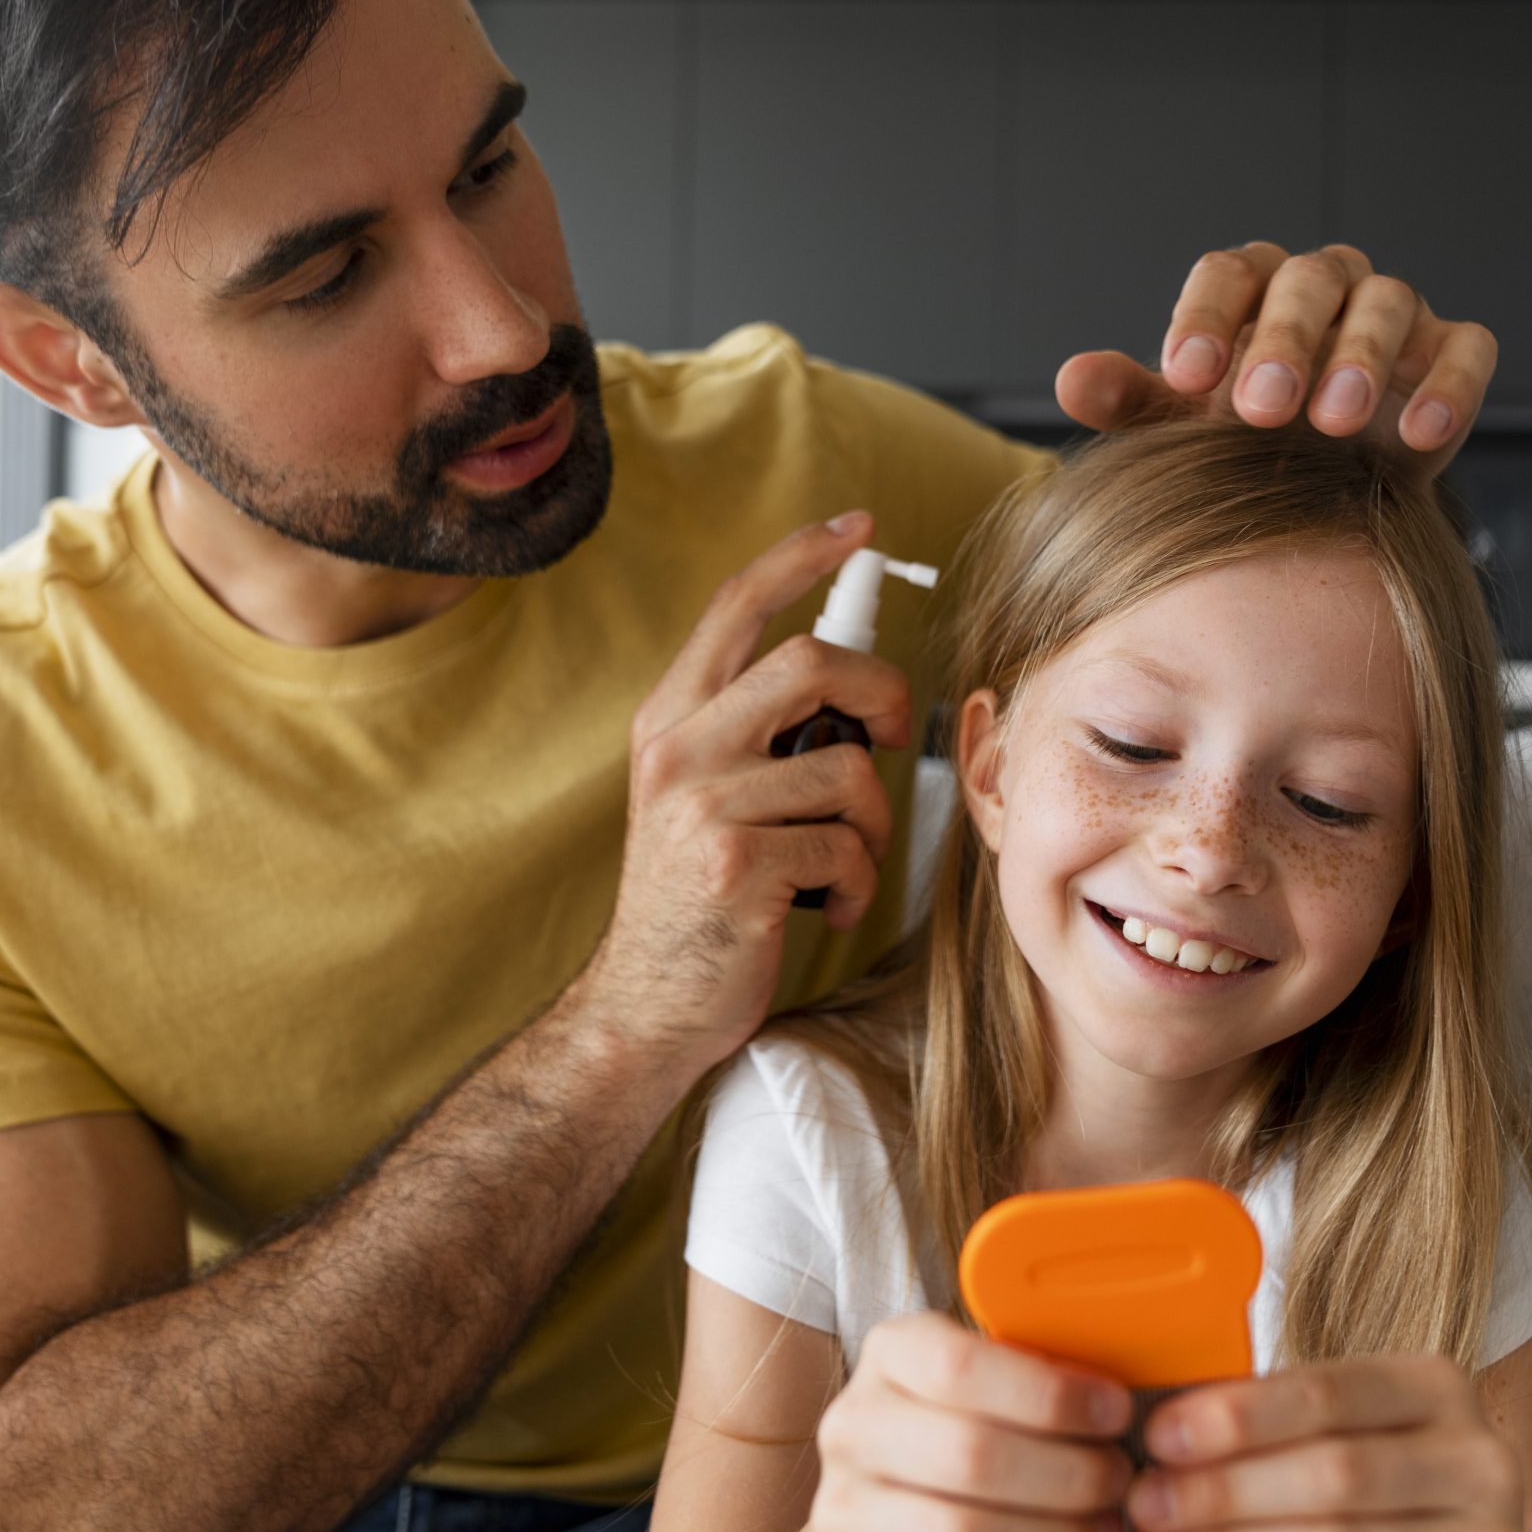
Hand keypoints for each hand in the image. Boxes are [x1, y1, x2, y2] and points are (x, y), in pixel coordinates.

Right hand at [574, 511, 908, 1079]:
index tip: (858, 526)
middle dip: (879, 693)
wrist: (644, 1005)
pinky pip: (845, 846)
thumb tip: (849, 688)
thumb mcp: (701, 794)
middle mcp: (678, 748)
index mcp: (670, 719)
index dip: (802, 555)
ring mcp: (704, 806)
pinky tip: (822, 906)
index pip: (736, 606)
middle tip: (887, 738)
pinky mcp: (738, 866)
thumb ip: (752, 732)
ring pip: (845, 770)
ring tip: (840, 864)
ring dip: (870, 826)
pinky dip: (855, 883)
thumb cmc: (695, 899)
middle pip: (810, 662)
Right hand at [810, 1312, 1135, 1531]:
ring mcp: (844, 1509)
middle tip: (1118, 1482)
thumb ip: (1039, 1378)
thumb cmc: (966, 1427)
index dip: (1049, 1394)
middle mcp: (854, 1427)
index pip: (960, 1367)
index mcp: (891, 1355)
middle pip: (971, 1456)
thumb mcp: (989, 1383)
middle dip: (1069, 1476)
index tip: (1115, 1411)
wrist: (889, 1503)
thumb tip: (1124, 1393)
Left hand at [1055, 242, 1496, 476]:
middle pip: (1309, 280)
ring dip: (1362, 357)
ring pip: (1387, 303)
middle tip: (1262, 408)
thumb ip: (1130, 401)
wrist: (1327, 491)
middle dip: (1285, 340)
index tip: (1184, 376)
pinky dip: (1449, 385)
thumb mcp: (1178, 428)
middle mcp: (1325, 286)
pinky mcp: (1451, 352)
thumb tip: (1072, 380)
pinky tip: (1421, 435)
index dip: (1206, 317)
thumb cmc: (1241, 442)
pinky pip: (1465, 348)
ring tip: (1337, 421)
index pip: (1227, 274)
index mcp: (1252, 288)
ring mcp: (1394, 315)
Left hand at [1125, 1353, 1524, 1531]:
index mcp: (1437, 1387)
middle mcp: (1480, 1460)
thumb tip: (1160, 1430)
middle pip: (1333, 1474)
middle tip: (1145, 1505)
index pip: (1327, 1392)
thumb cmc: (1370, 1483)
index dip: (1237, 1415)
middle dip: (1224, 1492)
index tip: (1159, 1436)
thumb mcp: (1337, 1432)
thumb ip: (1271, 1422)